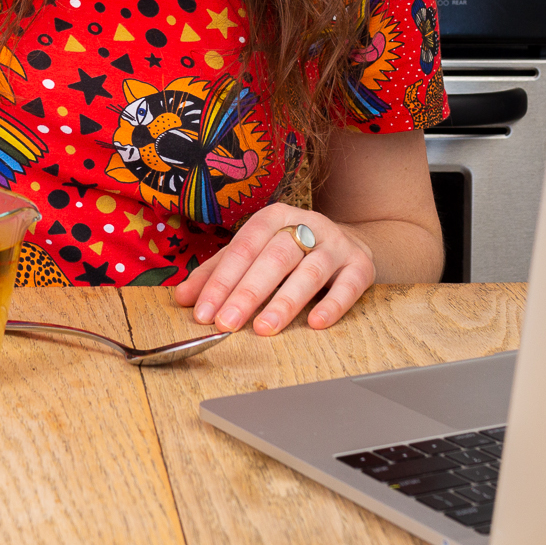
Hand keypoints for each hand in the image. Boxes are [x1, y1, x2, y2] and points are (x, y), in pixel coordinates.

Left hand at [171, 204, 376, 335]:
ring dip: (286, 300)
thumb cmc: (292, 252)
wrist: (350, 242)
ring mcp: (337, 244)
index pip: (243, 247)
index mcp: (275, 217)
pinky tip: (316, 323)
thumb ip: (219, 273)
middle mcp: (307, 225)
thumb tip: (184, 298)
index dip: (221, 280)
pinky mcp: (361, 265)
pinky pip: (349, 285)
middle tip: (227, 323)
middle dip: (248, 292)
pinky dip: (333, 304)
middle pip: (274, 257)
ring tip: (265, 327)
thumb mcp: (255, 254)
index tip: (203, 312)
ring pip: (310, 271)